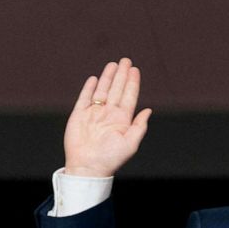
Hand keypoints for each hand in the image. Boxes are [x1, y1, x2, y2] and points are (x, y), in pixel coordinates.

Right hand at [63, 57, 152, 176]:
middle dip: (122, 75)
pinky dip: (89, 88)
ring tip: (113, 64)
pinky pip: (85, 98)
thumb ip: (139, 126)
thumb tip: (149, 110)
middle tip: (126, 60)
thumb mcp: (130, 144)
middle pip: (117, 90)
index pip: (129, 97)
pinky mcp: (79, 115)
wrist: (88, 166)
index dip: (132, 83)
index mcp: (122, 120)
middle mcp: (109, 114)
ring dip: (108, 78)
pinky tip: (95, 78)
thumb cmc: (110, 158)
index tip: (135, 70)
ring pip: (102, 91)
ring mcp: (94, 114)